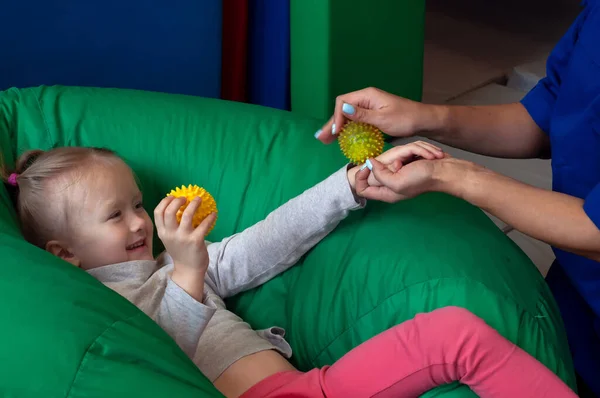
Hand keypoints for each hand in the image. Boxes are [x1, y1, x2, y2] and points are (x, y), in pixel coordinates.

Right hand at [154, 196, 216, 300]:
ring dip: (194, 204)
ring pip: (187, 215)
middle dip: (178, 200)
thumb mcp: (169, 239)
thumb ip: (170, 226)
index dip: (165, 201)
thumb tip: (178, 206)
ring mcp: (183, 237)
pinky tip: (213, 214)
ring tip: (199, 199)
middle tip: (186, 198)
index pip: (158, 212)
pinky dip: (210, 217)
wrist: (188, 270)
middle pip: (169, 211)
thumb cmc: (180, 252)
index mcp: (162, 232)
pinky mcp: (196, 241)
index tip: (172, 196)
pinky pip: (204, 225)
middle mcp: (170, 234)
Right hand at [316, 87, 438, 143]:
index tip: (336, 133)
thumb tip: (342, 108)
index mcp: (367, 95)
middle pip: (342, 109)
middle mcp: (365, 99)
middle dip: (331, 124)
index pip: (343, 102)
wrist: (422, 120)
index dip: (336, 117)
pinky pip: (355, 121)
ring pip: (347, 116)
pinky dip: (347, 129)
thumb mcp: (382, 119)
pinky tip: (341, 139)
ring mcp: (368, 107)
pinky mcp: (372, 115)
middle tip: (321, 138)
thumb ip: (361, 115)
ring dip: (337, 128)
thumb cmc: (405, 118)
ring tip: (326, 141)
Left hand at [347, 141, 445, 191]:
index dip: (360, 177)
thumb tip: (370, 162)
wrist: (446, 171)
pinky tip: (421, 156)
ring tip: (413, 161)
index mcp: (387, 192)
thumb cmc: (423, 178)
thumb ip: (380, 175)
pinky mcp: (409, 163)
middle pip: (374, 173)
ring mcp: (401, 173)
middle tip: (400, 165)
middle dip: (384, 164)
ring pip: (388, 161)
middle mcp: (391, 183)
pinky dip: (410, 153)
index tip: (368, 165)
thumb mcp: (397, 181)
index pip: (362, 189)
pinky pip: (401, 154)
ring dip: (400, 156)